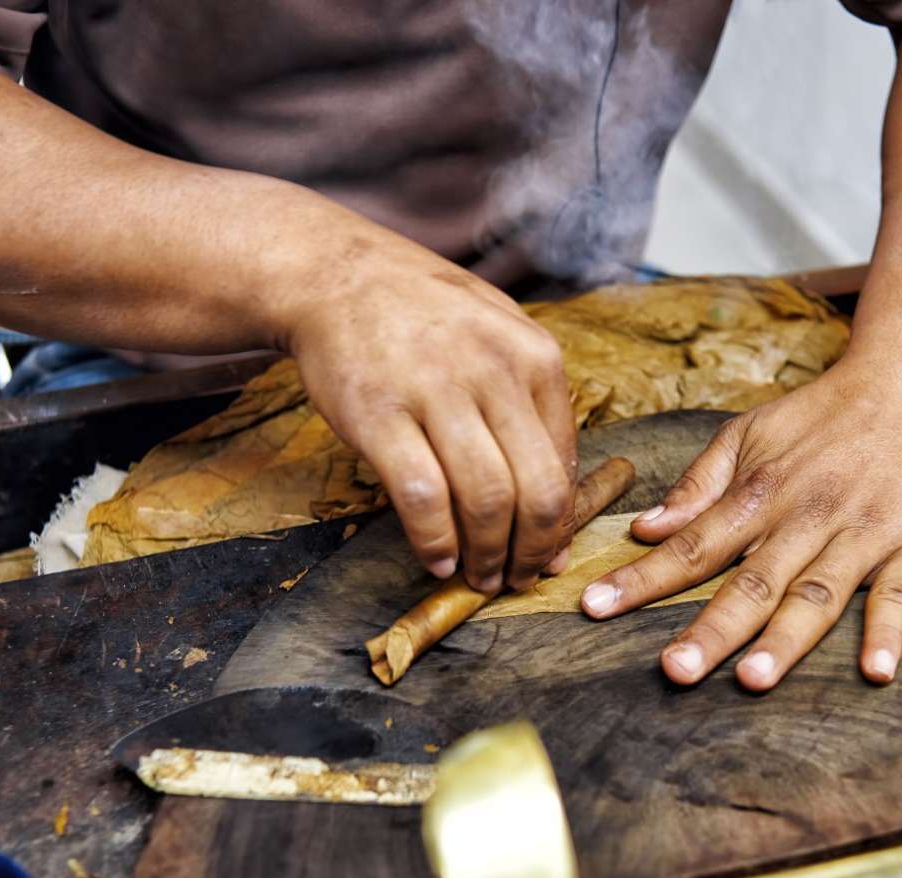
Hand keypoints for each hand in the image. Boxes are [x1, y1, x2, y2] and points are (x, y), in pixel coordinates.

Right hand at [283, 218, 576, 593]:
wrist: (336, 274)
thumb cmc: (424, 316)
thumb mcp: (499, 338)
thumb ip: (531, 413)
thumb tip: (554, 510)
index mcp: (535, 356)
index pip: (565, 463)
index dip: (560, 523)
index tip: (546, 554)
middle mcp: (494, 372)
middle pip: (537, 490)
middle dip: (532, 551)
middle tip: (517, 579)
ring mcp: (435, 391)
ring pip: (485, 501)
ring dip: (487, 556)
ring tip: (479, 577)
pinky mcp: (379, 414)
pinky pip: (421, 498)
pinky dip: (435, 541)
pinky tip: (437, 558)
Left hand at [580, 362, 901, 688]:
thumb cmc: (821, 416)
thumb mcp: (748, 432)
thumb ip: (698, 485)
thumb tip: (645, 529)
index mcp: (760, 494)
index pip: (690, 547)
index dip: (642, 580)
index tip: (594, 608)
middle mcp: (806, 518)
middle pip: (752, 583)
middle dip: (712, 629)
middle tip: (675, 671)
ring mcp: (863, 534)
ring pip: (817, 595)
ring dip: (785, 639)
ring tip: (752, 679)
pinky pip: (901, 595)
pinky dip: (888, 632)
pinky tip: (875, 670)